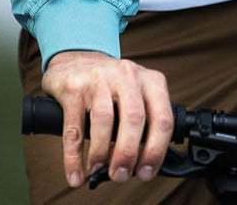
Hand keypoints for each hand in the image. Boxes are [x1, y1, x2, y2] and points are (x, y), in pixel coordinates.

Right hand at [41, 50, 173, 188]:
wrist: (77, 60)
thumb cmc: (112, 86)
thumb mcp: (137, 95)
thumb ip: (144, 123)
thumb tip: (142, 166)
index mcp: (150, 81)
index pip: (162, 118)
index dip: (155, 151)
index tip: (145, 172)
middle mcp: (128, 75)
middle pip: (135, 119)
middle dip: (128, 154)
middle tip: (121, 175)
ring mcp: (100, 79)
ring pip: (105, 121)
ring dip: (102, 154)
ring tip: (98, 171)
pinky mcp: (74, 88)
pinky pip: (75, 129)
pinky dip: (74, 157)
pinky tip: (76, 175)